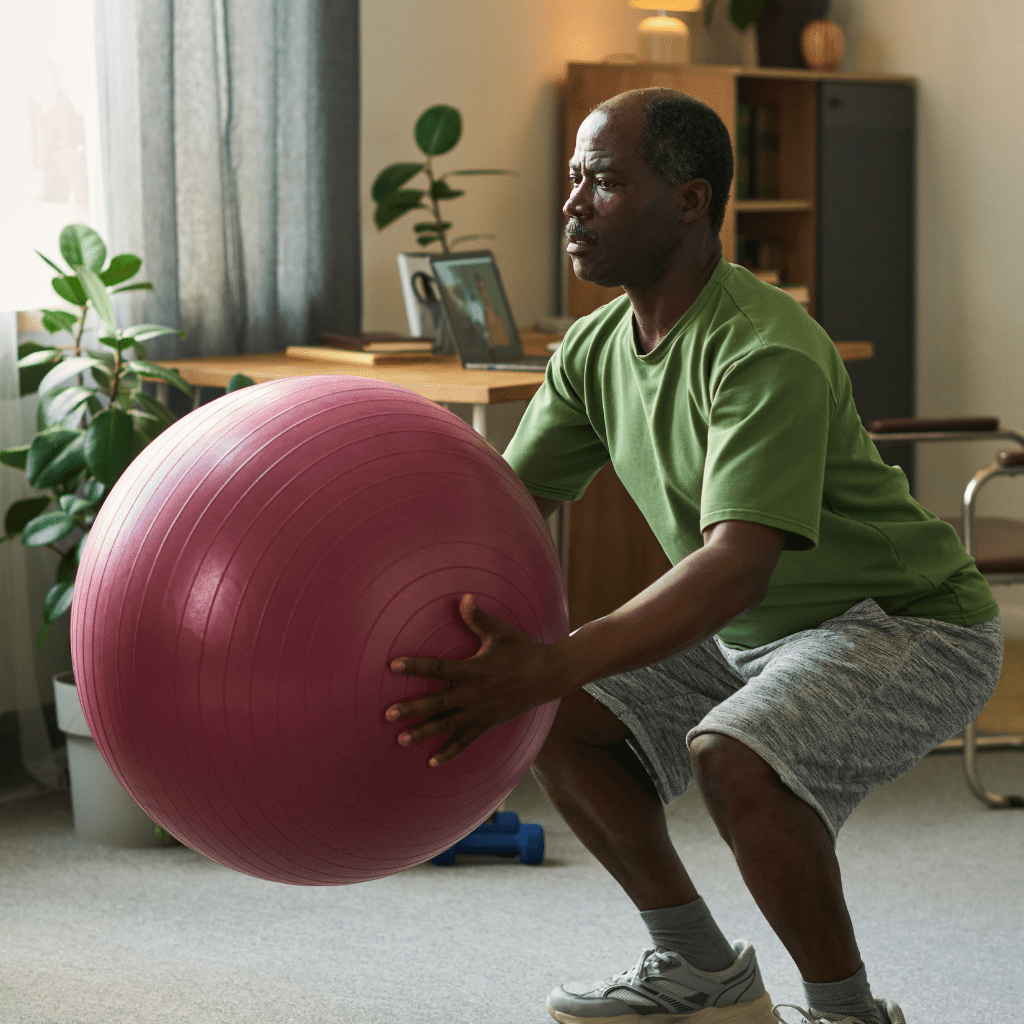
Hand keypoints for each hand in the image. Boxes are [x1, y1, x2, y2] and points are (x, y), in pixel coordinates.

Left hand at [384, 594, 570, 766]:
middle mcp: (474, 694)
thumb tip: (464, 597)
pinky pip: (465, 741)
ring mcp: (480, 712)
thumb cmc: (522, 649)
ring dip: (423, 732)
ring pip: (446, 725)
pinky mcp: (487, 724)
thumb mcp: (501, 632)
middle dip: (412, 709)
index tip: (393, 665)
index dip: (415, 666)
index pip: (439, 668)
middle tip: (388, 714)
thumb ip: (478, 618)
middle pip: (437, 703)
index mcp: (474, 670)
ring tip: (400, 739)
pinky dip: (449, 753)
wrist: (548, 676)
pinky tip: (431, 762)